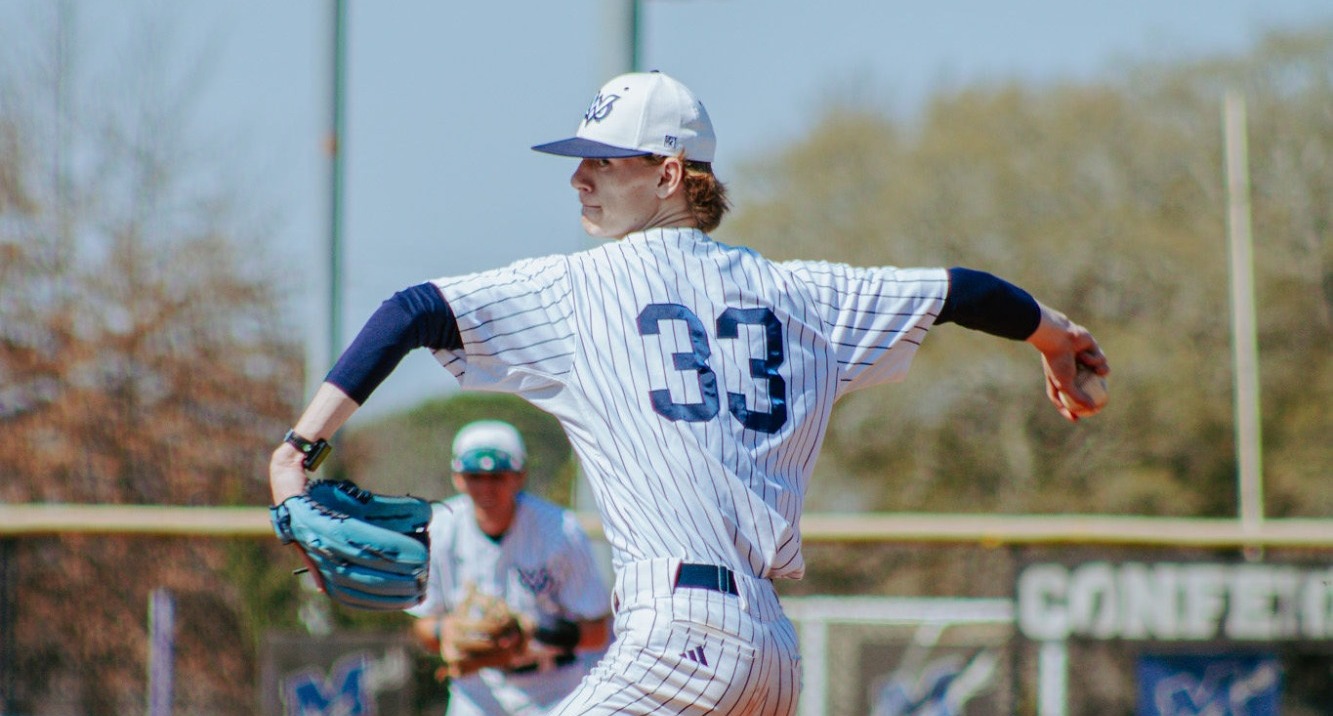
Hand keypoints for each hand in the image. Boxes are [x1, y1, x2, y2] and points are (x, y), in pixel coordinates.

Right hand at [1027, 304, 1109, 421]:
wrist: (1059, 338)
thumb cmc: (1057, 362)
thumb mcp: (1065, 385)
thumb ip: (1078, 398)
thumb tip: (1092, 409)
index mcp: (1060, 377)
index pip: (1064, 398)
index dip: (1069, 409)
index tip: (1076, 419)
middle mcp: (1072, 369)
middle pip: (1086, 386)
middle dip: (1094, 393)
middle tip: (1101, 402)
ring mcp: (1083, 359)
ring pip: (1099, 372)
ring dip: (1098, 371)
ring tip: (1095, 370)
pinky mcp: (1092, 348)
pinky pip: (1101, 360)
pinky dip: (1094, 359)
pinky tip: (1084, 354)